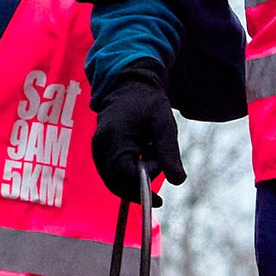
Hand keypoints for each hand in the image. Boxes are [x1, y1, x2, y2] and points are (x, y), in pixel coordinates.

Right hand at [89, 73, 184, 202]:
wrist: (129, 86)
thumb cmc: (147, 103)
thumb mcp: (164, 125)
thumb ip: (169, 153)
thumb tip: (178, 181)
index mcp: (114, 139)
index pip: (123, 175)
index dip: (141, 185)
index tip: (160, 189)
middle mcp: (99, 147)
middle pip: (115, 183)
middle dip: (138, 187)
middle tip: (160, 183)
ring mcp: (97, 150)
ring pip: (113, 180)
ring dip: (134, 179)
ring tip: (151, 154)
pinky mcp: (99, 152)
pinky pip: (112, 173)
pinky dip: (128, 173)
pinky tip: (144, 156)